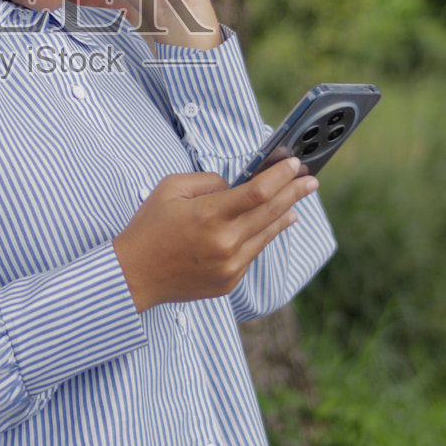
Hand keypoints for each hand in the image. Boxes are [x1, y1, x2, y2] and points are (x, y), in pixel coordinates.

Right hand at [111, 157, 317, 312]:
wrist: (134, 275)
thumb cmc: (149, 227)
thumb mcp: (170, 189)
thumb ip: (208, 182)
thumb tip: (236, 185)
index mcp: (208, 216)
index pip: (258, 192)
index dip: (281, 176)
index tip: (295, 164)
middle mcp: (224, 243)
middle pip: (272, 212)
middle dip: (295, 192)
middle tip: (311, 180)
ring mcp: (230, 265)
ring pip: (268, 234)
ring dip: (286, 214)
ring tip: (298, 201)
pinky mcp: (229, 281)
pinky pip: (253, 252)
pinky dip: (265, 234)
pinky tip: (274, 224)